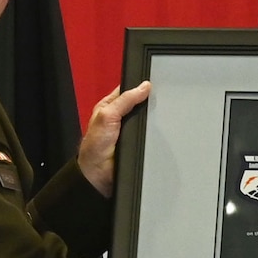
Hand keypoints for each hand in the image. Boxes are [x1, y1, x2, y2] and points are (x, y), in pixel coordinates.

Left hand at [77, 80, 152, 197]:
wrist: (99, 174)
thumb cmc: (95, 147)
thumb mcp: (107, 115)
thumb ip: (125, 100)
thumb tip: (143, 87)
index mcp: (110, 106)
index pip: (128, 90)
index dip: (139, 86)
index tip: (153, 84)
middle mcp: (120, 117)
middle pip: (140, 105)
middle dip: (149, 104)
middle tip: (160, 100)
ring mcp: (130, 130)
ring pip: (147, 120)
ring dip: (152, 120)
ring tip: (162, 116)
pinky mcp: (138, 142)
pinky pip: (150, 135)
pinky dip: (154, 134)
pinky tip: (159, 131)